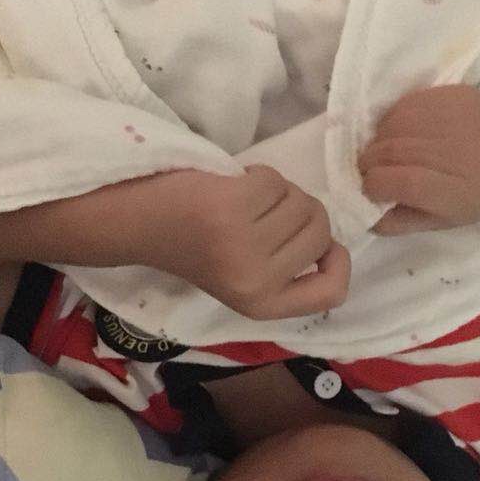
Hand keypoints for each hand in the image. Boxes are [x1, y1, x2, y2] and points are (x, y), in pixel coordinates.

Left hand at [138, 166, 350, 320]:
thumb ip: (288, 270)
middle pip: (321, 232)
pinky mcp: (232, 210)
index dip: (338, 263)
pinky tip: (234, 186)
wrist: (141, 224)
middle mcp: (258, 282)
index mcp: (263, 305)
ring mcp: (245, 245)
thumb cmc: (198, 247)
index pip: (332, 292)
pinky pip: (276, 181)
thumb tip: (333, 245)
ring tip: (245, 201)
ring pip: (301, 202)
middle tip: (264, 212)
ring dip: (278, 191)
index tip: (324, 247)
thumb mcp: (245, 278)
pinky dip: (259, 175)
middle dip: (302, 212)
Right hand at [359, 85, 479, 234]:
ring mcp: (464, 119)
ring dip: (378, 139)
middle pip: (397, 151)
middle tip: (366, 169)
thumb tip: (363, 215)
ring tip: (382, 151)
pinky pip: (407, 103)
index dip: (377, 184)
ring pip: (396, 124)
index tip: (368, 188)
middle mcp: (466, 153)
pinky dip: (393, 119)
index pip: (407, 183)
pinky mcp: (460, 95)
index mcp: (463, 193)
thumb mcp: (441, 220)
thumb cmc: (473, 196)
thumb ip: (400, 222)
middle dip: (370, 162)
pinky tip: (400, 131)